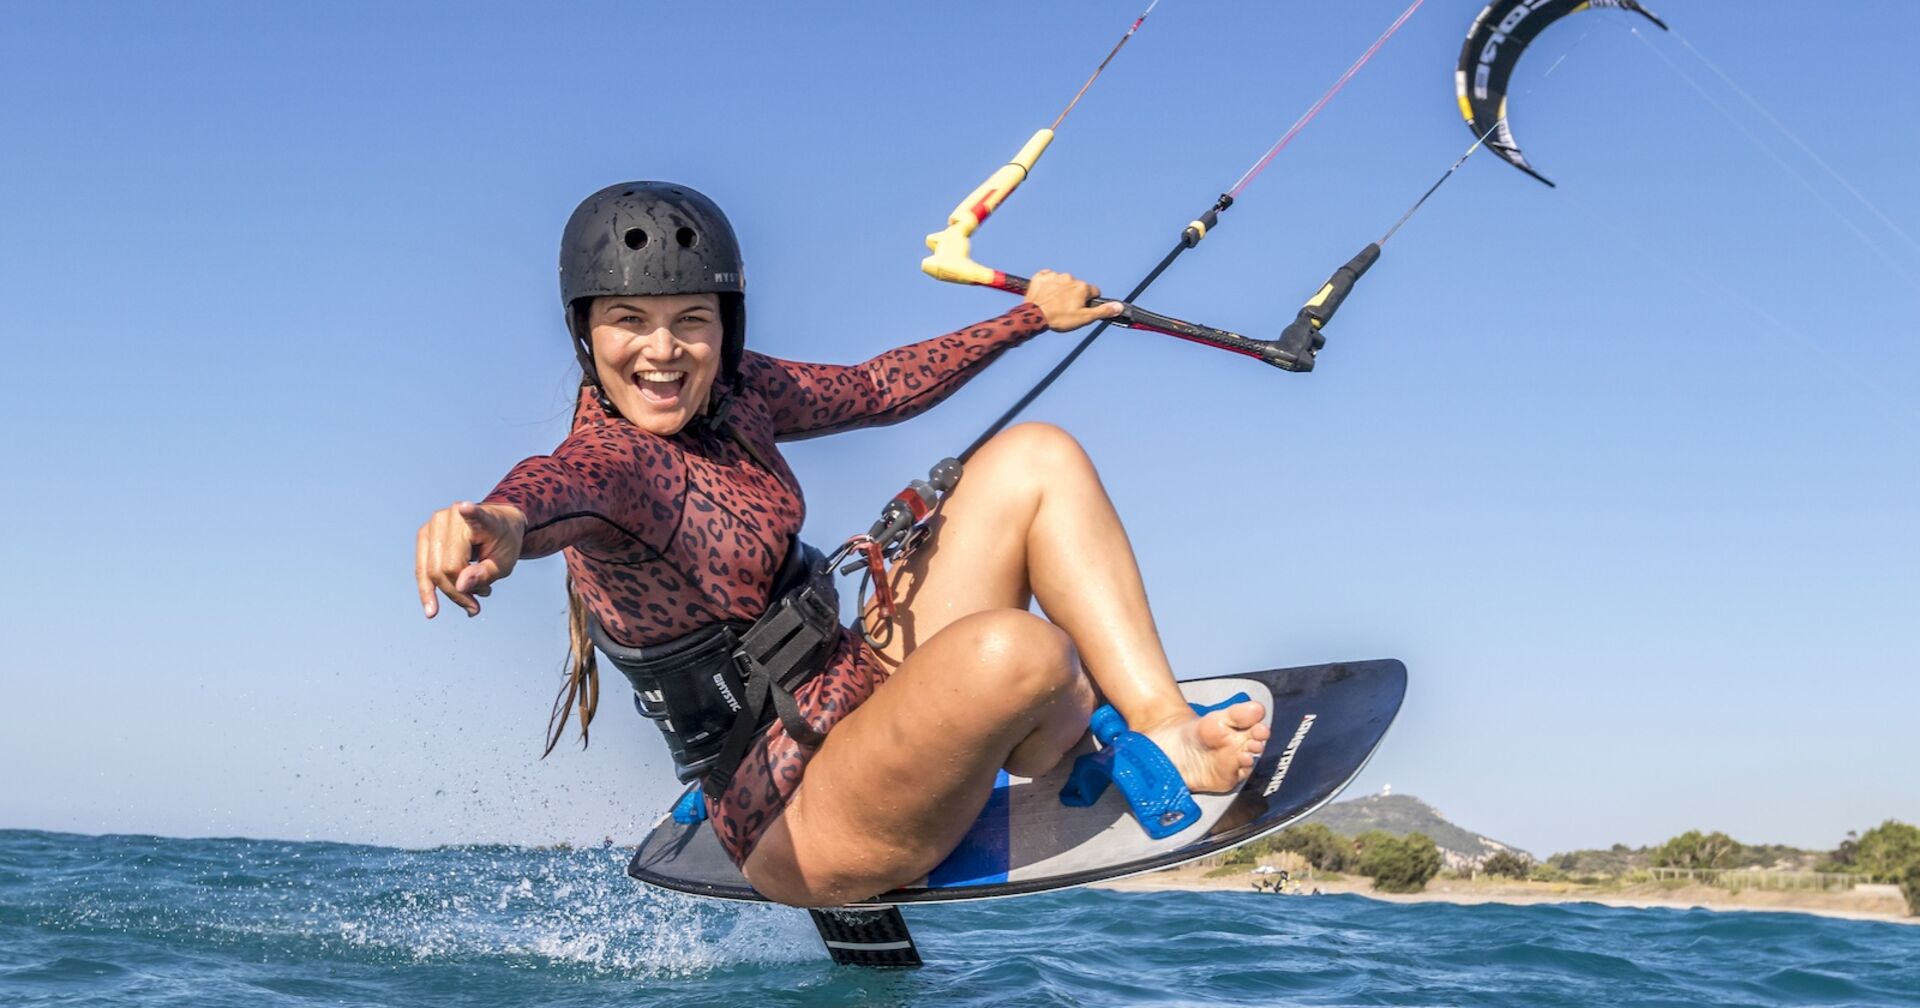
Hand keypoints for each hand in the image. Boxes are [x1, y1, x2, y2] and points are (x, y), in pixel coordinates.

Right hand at [415, 501, 525, 617]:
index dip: (471, 513)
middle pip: (446, 566)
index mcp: (482, 519)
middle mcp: (452, 517)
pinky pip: (422, 567)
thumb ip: (484, 574)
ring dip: (448, 593)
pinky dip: (428, 590)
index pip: (475, 517)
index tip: (466, 507)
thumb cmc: (503, 543)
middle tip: (478, 605)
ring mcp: (433, 524)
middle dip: (460, 593)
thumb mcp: (504, 563)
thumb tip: (460, 586)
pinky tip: (431, 610)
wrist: (497, 525)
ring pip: (431, 570)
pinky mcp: (424, 535)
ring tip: (469, 604)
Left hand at [1024, 269, 1124, 331]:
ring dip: (1060, 290)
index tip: (1081, 308)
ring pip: (1062, 282)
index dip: (1089, 301)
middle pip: (1077, 286)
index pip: (1094, 291)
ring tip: (1053, 303)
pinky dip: (1048, 285)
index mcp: (1082, 287)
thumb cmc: (1060, 319)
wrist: (1035, 316)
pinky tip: (1045, 295)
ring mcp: (1055, 276)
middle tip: (1065, 309)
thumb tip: (1120, 306)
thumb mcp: (1084, 318)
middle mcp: (1070, 278)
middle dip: (1074, 295)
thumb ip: (1103, 311)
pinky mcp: (1041, 276)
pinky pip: (1048, 277)